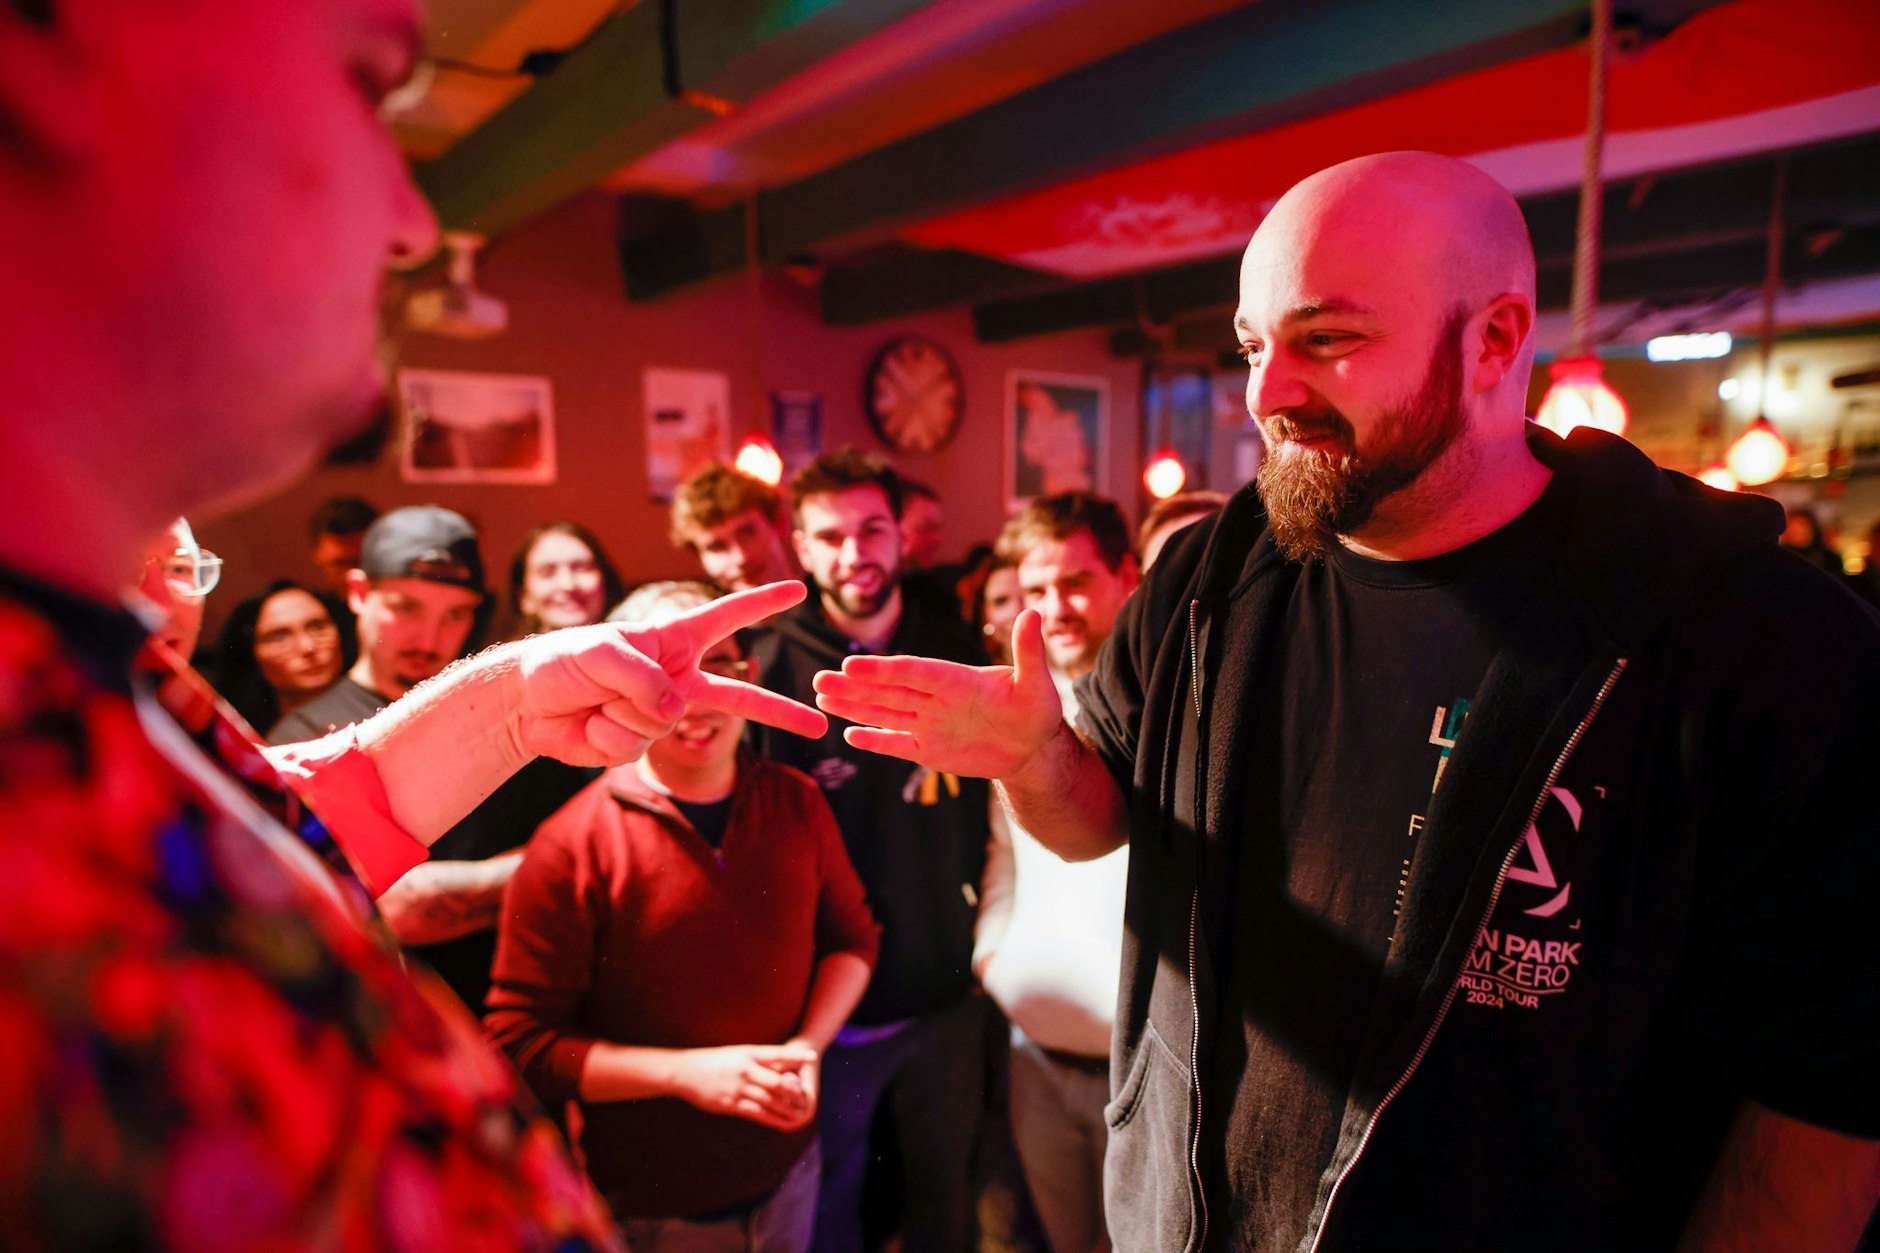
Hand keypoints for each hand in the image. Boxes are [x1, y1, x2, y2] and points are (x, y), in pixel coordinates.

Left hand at [510, 581, 825, 766]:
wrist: (524, 705)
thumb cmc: (563, 662)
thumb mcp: (603, 653)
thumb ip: (645, 679)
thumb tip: (674, 713)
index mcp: (672, 641)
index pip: (726, 617)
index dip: (762, 603)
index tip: (797, 590)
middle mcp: (674, 678)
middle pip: (738, 695)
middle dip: (780, 711)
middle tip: (819, 725)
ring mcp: (658, 715)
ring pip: (662, 723)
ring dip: (620, 713)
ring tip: (595, 702)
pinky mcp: (637, 745)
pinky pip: (635, 747)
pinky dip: (605, 737)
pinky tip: (588, 726)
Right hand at [672, 1043, 819, 1131]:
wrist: (684, 1071)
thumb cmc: (713, 1062)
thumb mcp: (736, 1055)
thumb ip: (758, 1062)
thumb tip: (782, 1067)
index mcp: (748, 1053)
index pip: (776, 1054)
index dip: (795, 1057)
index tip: (812, 1057)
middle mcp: (745, 1069)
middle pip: (777, 1081)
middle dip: (793, 1091)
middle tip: (807, 1098)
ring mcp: (738, 1086)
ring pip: (769, 1099)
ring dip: (786, 1108)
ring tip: (800, 1114)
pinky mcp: (731, 1103)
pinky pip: (756, 1112)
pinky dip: (772, 1118)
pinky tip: (782, 1122)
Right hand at [812, 608, 1063, 779]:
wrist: (1034, 746)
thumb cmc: (1037, 710)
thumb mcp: (1037, 684)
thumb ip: (1029, 652)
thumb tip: (1034, 613)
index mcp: (955, 679)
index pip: (913, 672)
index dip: (883, 670)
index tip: (852, 665)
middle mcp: (935, 698)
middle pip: (889, 691)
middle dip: (854, 687)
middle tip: (819, 680)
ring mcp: (930, 724)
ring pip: (885, 713)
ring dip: (854, 707)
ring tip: (821, 698)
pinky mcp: (930, 750)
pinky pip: (898, 744)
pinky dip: (875, 740)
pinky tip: (848, 734)